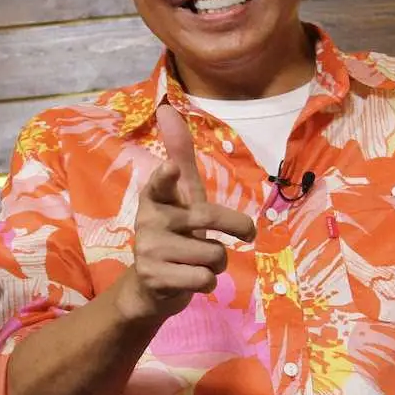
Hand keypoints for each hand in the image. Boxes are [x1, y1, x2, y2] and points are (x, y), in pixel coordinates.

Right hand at [116, 104, 255, 322]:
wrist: (150, 285)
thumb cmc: (174, 231)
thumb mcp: (181, 195)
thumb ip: (180, 156)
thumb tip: (166, 109)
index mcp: (155, 196)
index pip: (161, 183)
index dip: (168, 176)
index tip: (170, 169)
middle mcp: (148, 219)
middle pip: (207, 219)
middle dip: (236, 227)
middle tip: (246, 234)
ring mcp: (148, 249)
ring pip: (212, 254)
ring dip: (217, 263)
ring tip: (197, 261)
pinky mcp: (154, 277)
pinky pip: (204, 278)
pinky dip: (207, 283)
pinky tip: (188, 278)